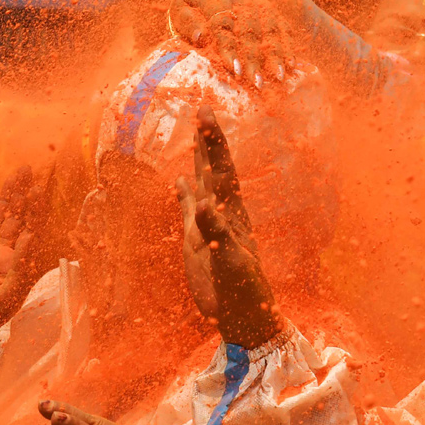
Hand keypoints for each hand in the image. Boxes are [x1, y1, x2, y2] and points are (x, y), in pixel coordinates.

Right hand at [0, 167, 45, 356]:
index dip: (35, 208)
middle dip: (23, 194)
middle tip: (29, 168)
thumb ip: (20, 265)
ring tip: (13, 174)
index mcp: (16, 266)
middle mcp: (1, 257)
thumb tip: (33, 236)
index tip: (40, 186)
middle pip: (16, 218)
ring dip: (4, 197)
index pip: (30, 230)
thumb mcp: (5, 295)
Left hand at [169, 0, 293, 86]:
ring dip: (277, 55)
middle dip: (255, 59)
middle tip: (257, 83)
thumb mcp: (181, 6)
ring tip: (280, 78)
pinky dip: (289, 46)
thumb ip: (186, 21)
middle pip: (251, 31)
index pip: (223, 25)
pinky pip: (283, 28)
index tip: (235, 70)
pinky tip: (292, 65)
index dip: (230, 49)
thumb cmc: (194, 3)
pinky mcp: (271, 10)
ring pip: (271, 30)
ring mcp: (260, 4)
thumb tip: (200, 36)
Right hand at [175, 106, 281, 347]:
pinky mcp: (199, 241)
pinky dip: (185, 193)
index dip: (214, 142)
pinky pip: (190, 210)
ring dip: (200, 159)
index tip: (205, 114)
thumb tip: (202, 201)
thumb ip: (215, 232)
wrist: (244, 316)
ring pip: (204, 184)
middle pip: (215, 168)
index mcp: (231, 214)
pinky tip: (180, 181)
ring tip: (197, 134)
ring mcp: (210, 226)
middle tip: (202, 108)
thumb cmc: (242, 292)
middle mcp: (222, 214)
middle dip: (208, 139)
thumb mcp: (229, 262)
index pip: (222, 170)